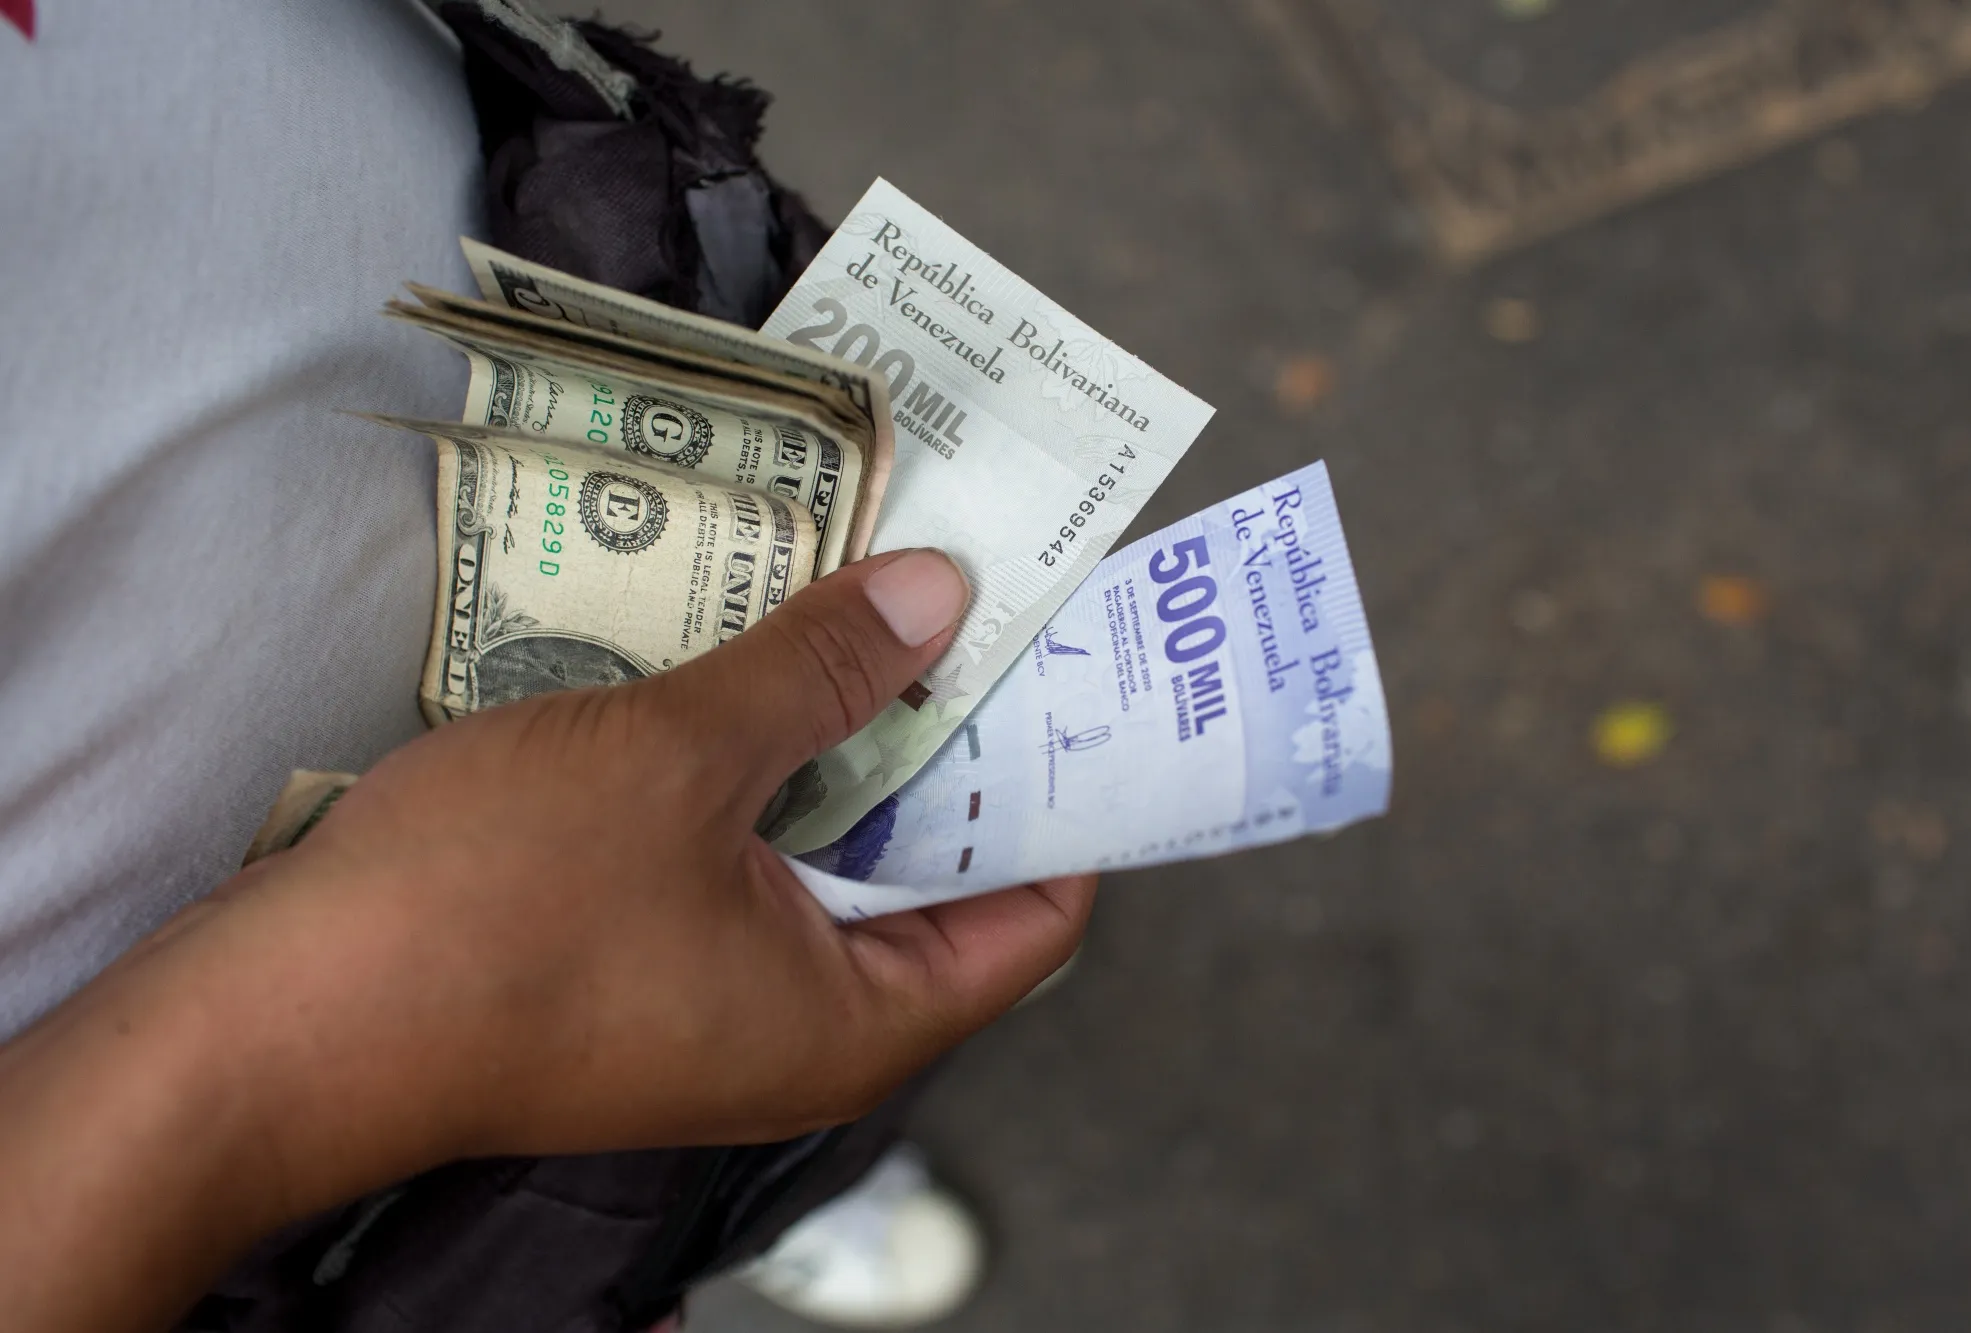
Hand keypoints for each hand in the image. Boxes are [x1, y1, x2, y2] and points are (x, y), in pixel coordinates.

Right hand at [0, 548, 1094, 1332]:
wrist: (274, 1024)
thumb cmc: (496, 907)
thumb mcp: (682, 758)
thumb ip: (823, 672)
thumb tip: (943, 594)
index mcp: (861, 1017)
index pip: (1039, 913)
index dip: (1064, 787)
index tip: (1075, 667)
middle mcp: (803, 1027)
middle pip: (933, 872)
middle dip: (949, 734)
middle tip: (968, 596)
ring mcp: (709, 1002)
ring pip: (821, 853)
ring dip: (839, 735)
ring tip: (862, 597)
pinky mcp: (627, 965)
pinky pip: (733, 856)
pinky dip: (755, 768)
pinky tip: (740, 662)